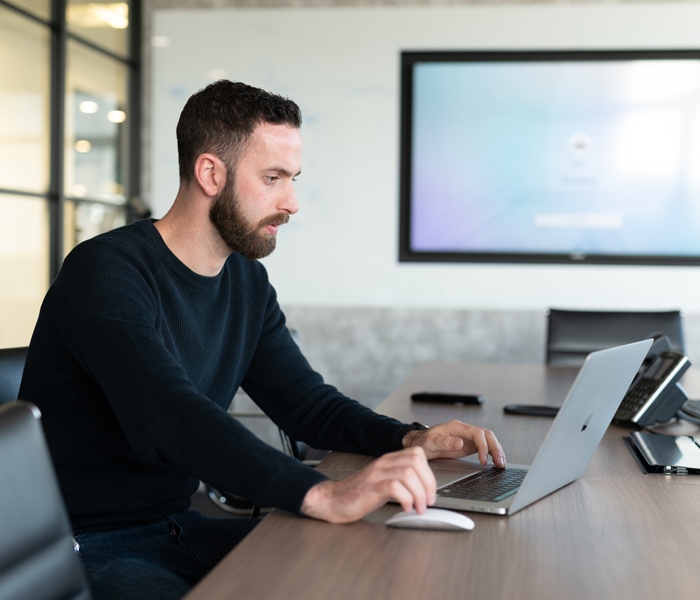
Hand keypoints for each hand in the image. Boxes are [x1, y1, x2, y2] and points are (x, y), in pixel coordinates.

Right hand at [301, 446, 435, 523]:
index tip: (430, 492)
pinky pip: (395, 487)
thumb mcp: (384, 483)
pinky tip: (406, 508)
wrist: (334, 501)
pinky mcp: (371, 487)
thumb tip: (425, 489)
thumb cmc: (359, 495)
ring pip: (408, 473)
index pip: (417, 454)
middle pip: (415, 461)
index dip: (429, 473)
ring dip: (419, 494)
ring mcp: (376, 474)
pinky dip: (406, 499)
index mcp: (388, 460)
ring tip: (418, 508)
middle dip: (428, 483)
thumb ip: (401, 480)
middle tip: (428, 501)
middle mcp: (383, 463)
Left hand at [402, 420, 505, 467]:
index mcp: (457, 427)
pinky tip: (495, 462)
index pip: (477, 433)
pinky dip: (492, 454)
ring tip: (501, 464)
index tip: (483, 459)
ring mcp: (467, 438)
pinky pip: (484, 448)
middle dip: (495, 448)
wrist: (419, 444)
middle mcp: (464, 431)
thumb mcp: (430, 442)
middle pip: (487, 435)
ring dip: (496, 451)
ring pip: (488, 440)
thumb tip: (460, 443)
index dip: (482, 446)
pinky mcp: (468, 446)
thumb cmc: (423, 441)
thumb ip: (445, 442)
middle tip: (500, 462)